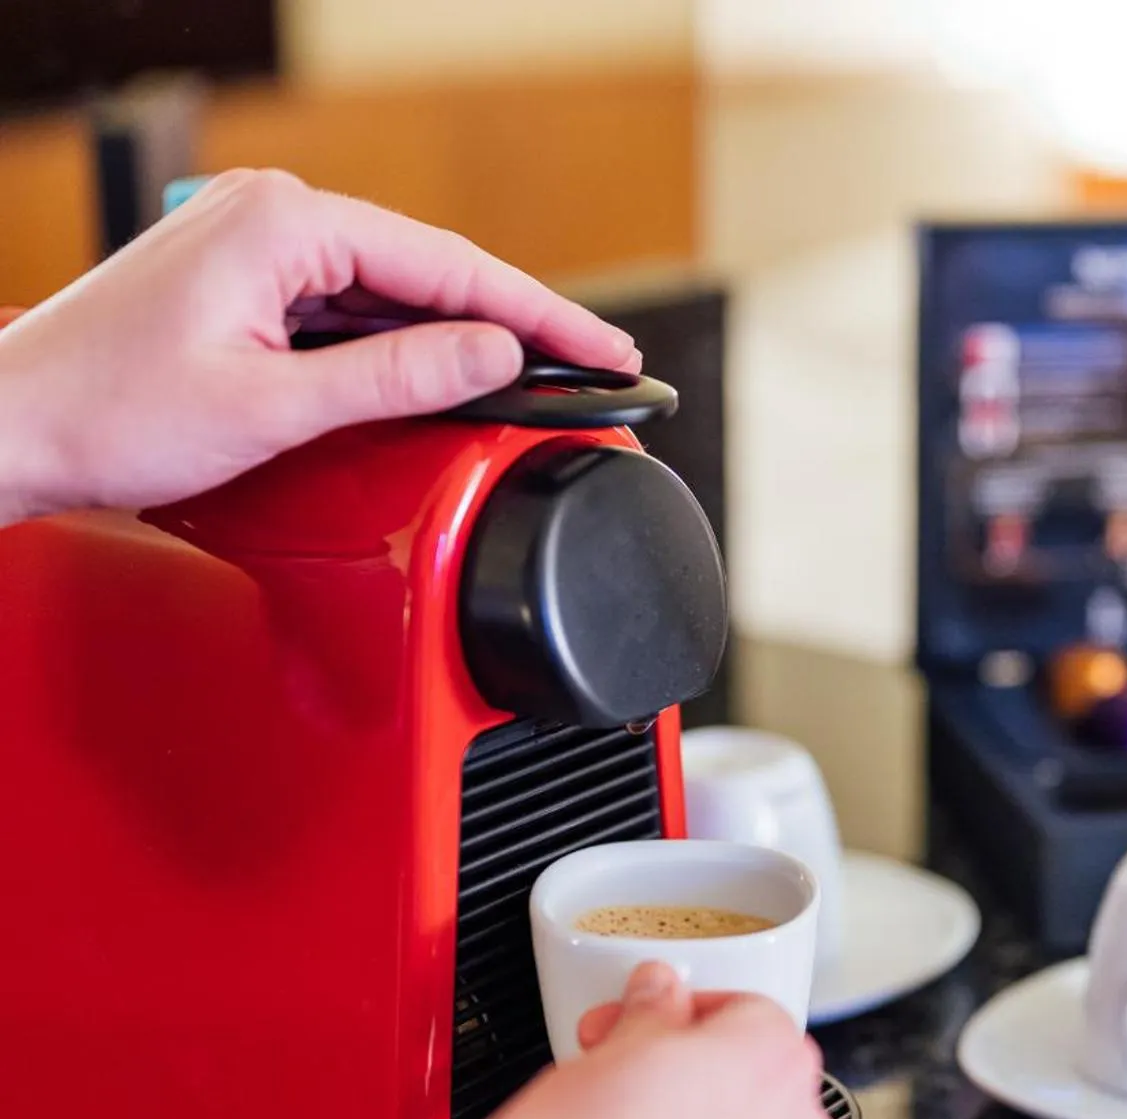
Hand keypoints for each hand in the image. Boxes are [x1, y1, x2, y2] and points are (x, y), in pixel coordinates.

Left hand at [0, 168, 638, 526]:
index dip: (541, 317)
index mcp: (285, 223)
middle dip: (514, 329)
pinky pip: (351, 308)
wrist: (12, 430)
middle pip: (430, 273)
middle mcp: (272, 217)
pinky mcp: (247, 283)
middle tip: (594, 373)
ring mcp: (256, 246)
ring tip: (536, 384)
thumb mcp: (277, 405)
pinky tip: (444, 381)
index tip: (604, 353)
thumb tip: (494, 354)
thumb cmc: (108, 414)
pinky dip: (403, 348)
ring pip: (394, 294)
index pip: (451, 266)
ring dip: (458, 342)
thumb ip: (399, 377)